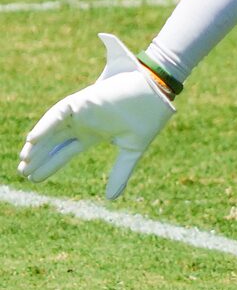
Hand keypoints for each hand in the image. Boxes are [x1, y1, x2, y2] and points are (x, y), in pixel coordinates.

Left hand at [19, 34, 174, 200]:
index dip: (50, 164)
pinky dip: (46, 124)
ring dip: (38, 143)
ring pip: (52, 129)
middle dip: (38, 157)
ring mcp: (82, 111)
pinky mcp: (83, 100)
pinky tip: (33, 138)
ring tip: (25, 159)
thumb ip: (121, 173)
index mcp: (94, 133)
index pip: (65, 152)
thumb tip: (111, 198)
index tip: (34, 179)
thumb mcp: (132, 150)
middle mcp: (83, 123)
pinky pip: (59, 112)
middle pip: (54, 142)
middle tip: (23, 173)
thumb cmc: (149, 116)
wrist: (159, 91)